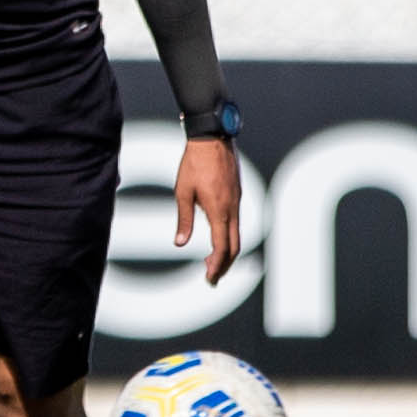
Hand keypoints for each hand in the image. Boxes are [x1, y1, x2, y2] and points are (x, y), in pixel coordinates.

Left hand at [176, 138, 241, 282]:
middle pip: (234, 246)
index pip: (222, 247)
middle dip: (224, 265)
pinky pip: (236, 222)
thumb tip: (180, 243)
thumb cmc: (194, 163)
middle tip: (211, 278)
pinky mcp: (236, 195)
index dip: (216, 265)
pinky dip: (228, 237)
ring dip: (226, 252)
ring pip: (237, 235)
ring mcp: (237, 202)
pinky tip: (217, 238)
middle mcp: (233, 208)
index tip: (209, 278)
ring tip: (211, 262)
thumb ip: (184, 219)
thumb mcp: (182, 192)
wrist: (212, 138)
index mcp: (219, 210)